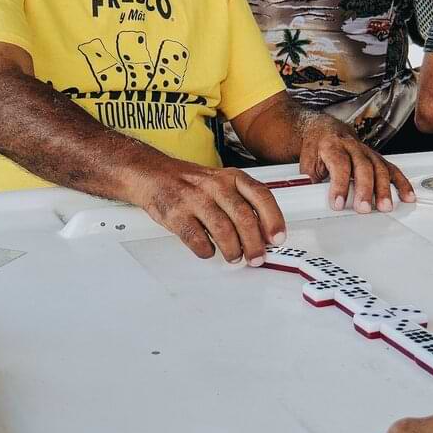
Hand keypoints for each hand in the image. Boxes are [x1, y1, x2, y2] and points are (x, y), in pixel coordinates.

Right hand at [131, 154, 286, 264]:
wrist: (154, 175)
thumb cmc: (193, 183)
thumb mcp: (223, 183)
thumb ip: (244, 204)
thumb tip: (265, 234)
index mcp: (232, 177)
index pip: (261, 196)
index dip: (273, 219)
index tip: (277, 238)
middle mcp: (215, 186)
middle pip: (243, 217)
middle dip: (254, 243)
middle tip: (257, 258)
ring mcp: (195, 199)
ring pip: (222, 230)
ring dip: (232, 250)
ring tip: (234, 256)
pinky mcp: (176, 214)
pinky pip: (197, 239)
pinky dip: (206, 250)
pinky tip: (209, 251)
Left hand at [298, 116, 414, 213]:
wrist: (324, 130)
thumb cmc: (316, 148)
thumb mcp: (307, 162)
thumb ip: (310, 181)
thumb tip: (307, 200)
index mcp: (332, 146)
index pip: (339, 165)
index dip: (340, 185)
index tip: (338, 204)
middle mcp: (352, 147)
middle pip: (362, 167)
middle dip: (364, 189)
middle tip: (363, 208)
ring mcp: (367, 152)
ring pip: (379, 168)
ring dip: (384, 189)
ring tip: (385, 207)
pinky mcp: (377, 158)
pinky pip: (392, 169)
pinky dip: (401, 183)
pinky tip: (407, 196)